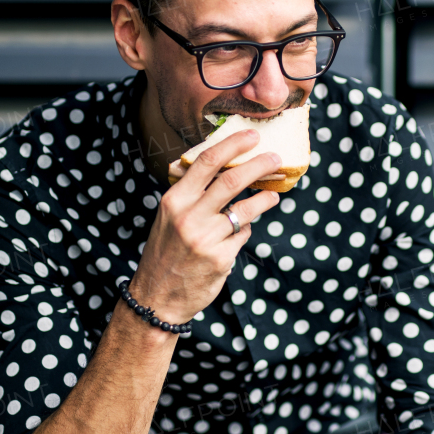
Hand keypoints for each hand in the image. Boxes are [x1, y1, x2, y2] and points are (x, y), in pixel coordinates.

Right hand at [128, 129, 280, 323]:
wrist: (157, 297)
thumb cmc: (166, 252)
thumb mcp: (169, 217)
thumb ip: (193, 195)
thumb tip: (225, 169)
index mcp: (175, 200)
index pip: (207, 162)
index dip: (233, 144)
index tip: (252, 135)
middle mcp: (189, 216)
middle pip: (232, 180)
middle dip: (259, 165)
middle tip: (276, 158)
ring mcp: (206, 238)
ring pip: (245, 209)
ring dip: (265, 199)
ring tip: (273, 195)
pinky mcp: (221, 258)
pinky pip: (243, 235)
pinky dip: (245, 230)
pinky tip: (238, 234)